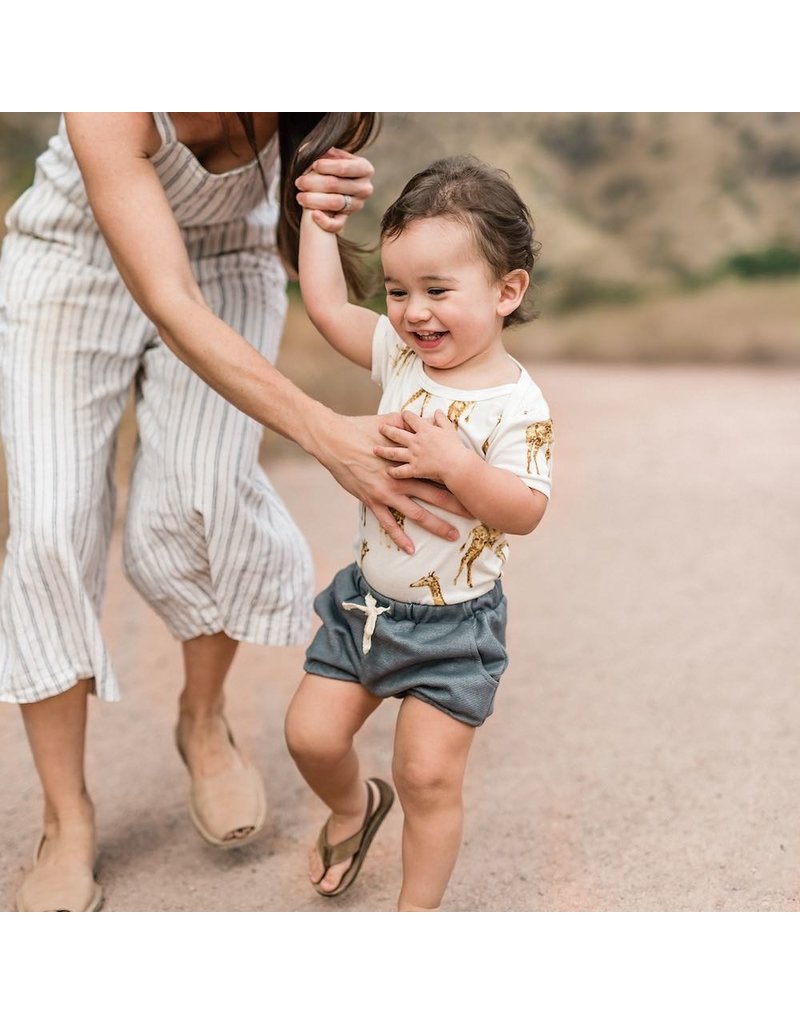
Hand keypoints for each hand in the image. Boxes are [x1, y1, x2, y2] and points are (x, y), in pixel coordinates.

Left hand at [295, 147, 373, 232]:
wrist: (335, 185)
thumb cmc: (332, 166)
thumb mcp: (331, 156)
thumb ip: (322, 150)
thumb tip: (307, 149)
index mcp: (365, 168)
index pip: (343, 167)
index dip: (325, 166)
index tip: (312, 165)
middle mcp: (365, 188)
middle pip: (335, 185)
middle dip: (313, 183)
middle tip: (299, 182)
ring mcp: (358, 204)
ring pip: (335, 203)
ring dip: (314, 200)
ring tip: (299, 196)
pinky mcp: (348, 218)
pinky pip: (337, 224)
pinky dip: (325, 221)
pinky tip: (313, 214)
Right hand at [314, 410, 466, 553]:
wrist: (336, 440)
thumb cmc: (361, 429)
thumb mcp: (388, 422)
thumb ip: (408, 423)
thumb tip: (422, 415)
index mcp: (409, 461)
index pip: (439, 472)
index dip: (457, 480)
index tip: (473, 487)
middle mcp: (402, 479)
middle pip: (436, 495)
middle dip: (457, 505)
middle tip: (475, 514)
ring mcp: (387, 492)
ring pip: (417, 513)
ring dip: (436, 525)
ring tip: (453, 536)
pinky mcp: (372, 501)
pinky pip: (388, 524)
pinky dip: (400, 537)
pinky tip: (411, 550)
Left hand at [375, 410, 469, 483]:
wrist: (457, 465)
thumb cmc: (455, 447)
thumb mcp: (449, 429)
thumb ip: (441, 419)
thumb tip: (437, 411)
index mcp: (424, 430)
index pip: (409, 417)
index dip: (405, 415)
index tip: (401, 415)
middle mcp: (415, 441)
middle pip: (396, 433)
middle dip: (386, 430)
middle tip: (380, 428)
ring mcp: (413, 456)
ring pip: (393, 452)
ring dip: (382, 451)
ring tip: (374, 449)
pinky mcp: (414, 469)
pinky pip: (400, 471)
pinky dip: (393, 472)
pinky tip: (387, 471)